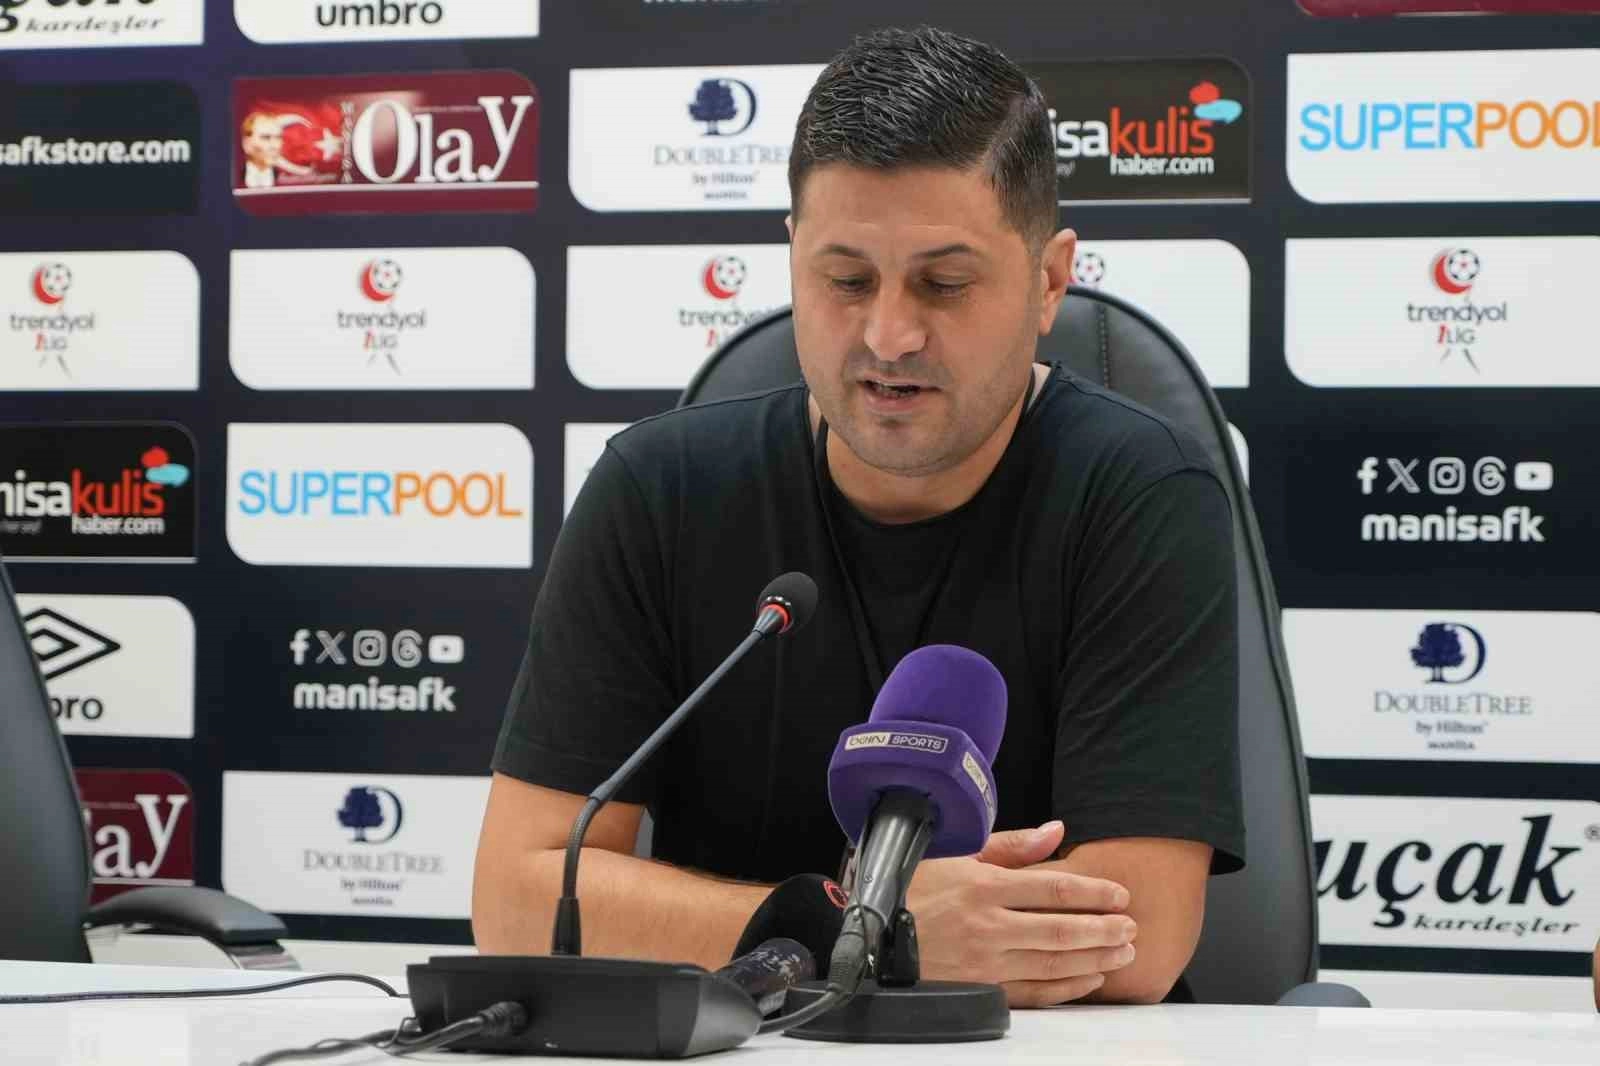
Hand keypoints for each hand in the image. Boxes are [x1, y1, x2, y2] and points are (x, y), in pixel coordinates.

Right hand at [905, 820, 1136, 1007]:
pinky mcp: (981, 989)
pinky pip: (1035, 992)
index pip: (1054, 888)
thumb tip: (1057, 831)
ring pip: (1054, 962)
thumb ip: (1012, 845)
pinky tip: (1090, 980)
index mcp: (984, 885)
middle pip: (1062, 929)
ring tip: (1122, 952)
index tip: (1120, 894)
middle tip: (1132, 927)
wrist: (872, 935)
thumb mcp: (957, 853)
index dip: (1094, 892)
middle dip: (1104, 928)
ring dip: (1095, 958)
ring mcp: (986, 961)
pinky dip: (1067, 988)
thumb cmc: (915, 888)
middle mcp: (989, 925)